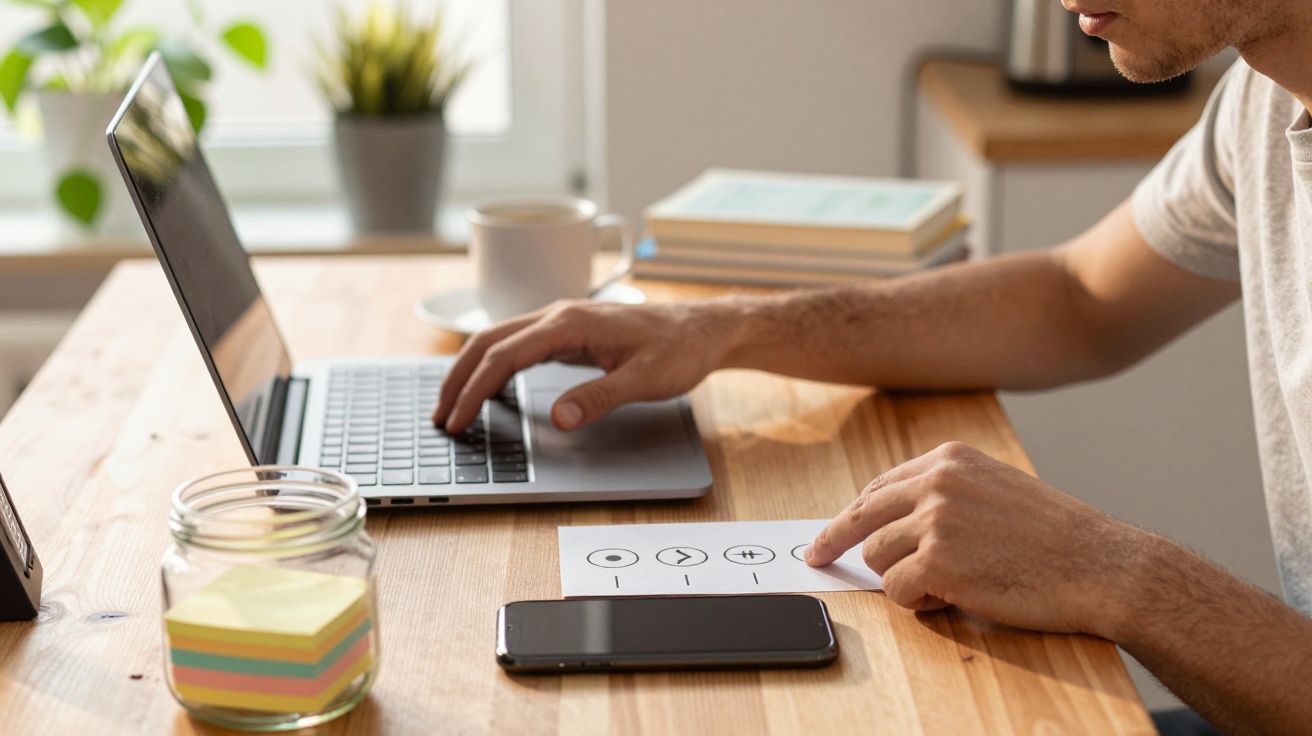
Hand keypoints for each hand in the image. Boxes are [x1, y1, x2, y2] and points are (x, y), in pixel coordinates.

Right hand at [432, 298, 739, 433]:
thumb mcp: (645, 380)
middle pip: (489, 341)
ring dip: (472, 370)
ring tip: (454, 405)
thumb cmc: (679, 350)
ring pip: (500, 340)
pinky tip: (490, 388)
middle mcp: (559, 316)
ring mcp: (562, 322)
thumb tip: (559, 418)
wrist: (705, 329)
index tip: (456, 419)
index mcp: (571, 323)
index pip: (504, 355)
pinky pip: (519, 346)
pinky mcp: (569, 332)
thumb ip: (600, 398)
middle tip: (440, 417)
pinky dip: (495, 366)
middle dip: (458, 378)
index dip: (475, 389)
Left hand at [805, 441, 1151, 636]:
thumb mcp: (996, 490)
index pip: (879, 487)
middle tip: (816, 558)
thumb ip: (945, 496)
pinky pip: (894, 589)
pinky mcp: (937, 561)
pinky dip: (914, 602)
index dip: (853, 515)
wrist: (1100, 565)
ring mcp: (934, 519)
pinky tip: (948, 599)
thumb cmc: (1055, 537)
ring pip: (876, 557)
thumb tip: (892, 524)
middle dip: (833, 541)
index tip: (829, 532)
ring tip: (945, 586)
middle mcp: (936, 481)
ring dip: (901, 579)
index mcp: (949, 459)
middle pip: (862, 516)